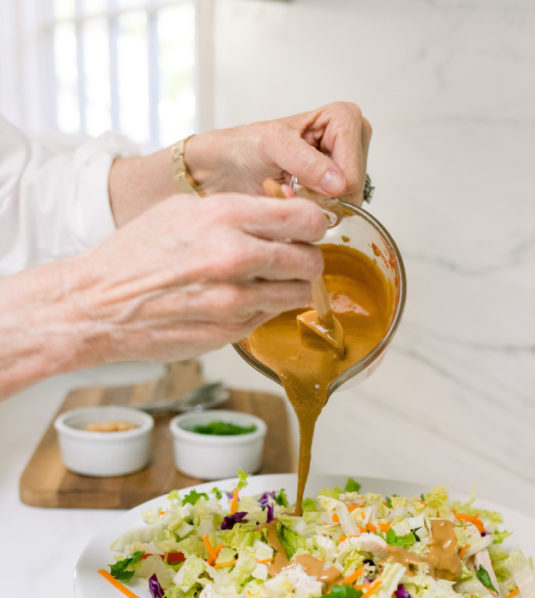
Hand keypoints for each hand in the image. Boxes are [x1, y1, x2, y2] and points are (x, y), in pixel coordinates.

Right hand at [0, 191, 326, 396]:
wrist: (99, 303)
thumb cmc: (136, 254)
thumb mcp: (184, 210)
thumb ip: (237, 210)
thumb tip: (281, 208)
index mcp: (224, 216)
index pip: (305, 217)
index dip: (313, 224)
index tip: (307, 228)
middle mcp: (234, 256)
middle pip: (311, 258)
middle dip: (307, 257)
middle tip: (293, 257)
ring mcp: (235, 299)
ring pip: (298, 293)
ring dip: (291, 287)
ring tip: (267, 280)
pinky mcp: (231, 331)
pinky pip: (271, 316)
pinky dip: (265, 308)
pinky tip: (239, 299)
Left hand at [185, 102, 371, 205]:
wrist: (228, 165)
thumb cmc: (245, 146)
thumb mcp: (272, 145)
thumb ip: (306, 162)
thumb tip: (340, 184)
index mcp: (344, 118)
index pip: (353, 175)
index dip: (325, 190)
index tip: (293, 181)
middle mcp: (352, 140)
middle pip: (353, 193)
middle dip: (320, 199)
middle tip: (288, 187)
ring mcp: (347, 166)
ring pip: (345, 206)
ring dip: (313, 207)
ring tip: (288, 190)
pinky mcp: (338, 188)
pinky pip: (336, 213)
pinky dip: (311, 211)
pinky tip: (294, 197)